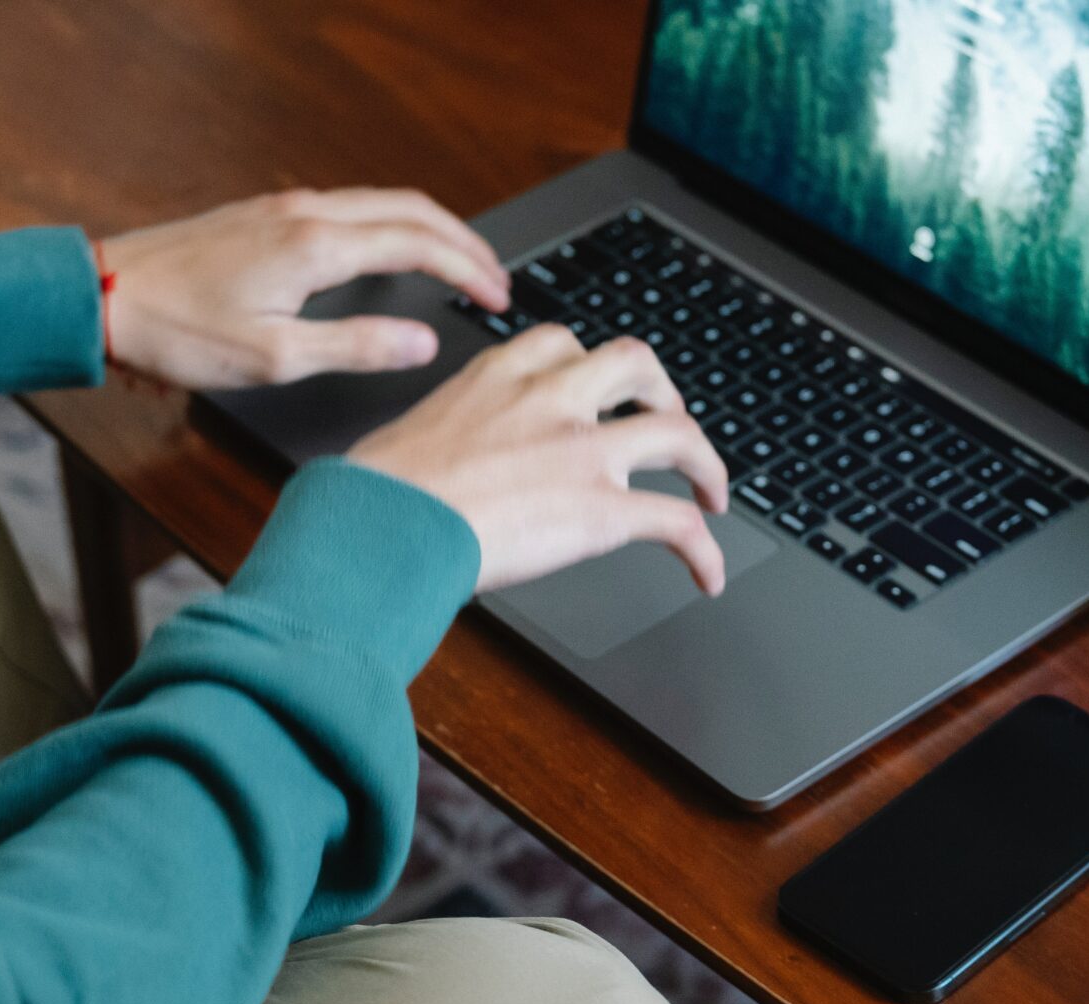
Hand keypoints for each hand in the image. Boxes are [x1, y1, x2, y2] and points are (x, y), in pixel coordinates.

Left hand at [96, 188, 508, 389]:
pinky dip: (392, 225)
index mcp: (317, 246)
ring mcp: (284, 208)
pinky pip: (350, 207)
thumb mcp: (276, 359)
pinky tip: (393, 251)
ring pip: (381, 202)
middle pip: (410, 209)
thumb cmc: (179, 333)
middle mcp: (306, 213)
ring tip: (459, 263)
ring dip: (429, 229)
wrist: (104, 298)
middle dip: (463, 241)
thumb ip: (357, 348)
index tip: (499, 297)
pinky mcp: (265, 215)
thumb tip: (421, 342)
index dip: (469, 270)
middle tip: (496, 277)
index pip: (419, 244)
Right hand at [348, 326, 731, 595]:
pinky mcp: (601, 510)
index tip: (595, 389)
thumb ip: (451, 434)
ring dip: (706, 463)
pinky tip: (707, 574)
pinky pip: (676, 523)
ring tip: (711, 492)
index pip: (563, 345)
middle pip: (637, 363)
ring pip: (679, 433)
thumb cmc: (377, 496)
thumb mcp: (413, 434)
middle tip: (668, 420)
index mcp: (499, 376)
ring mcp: (583, 451)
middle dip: (664, 391)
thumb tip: (444, 471)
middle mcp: (550, 400)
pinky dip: (704, 550)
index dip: (590, 366)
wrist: (381, 527)